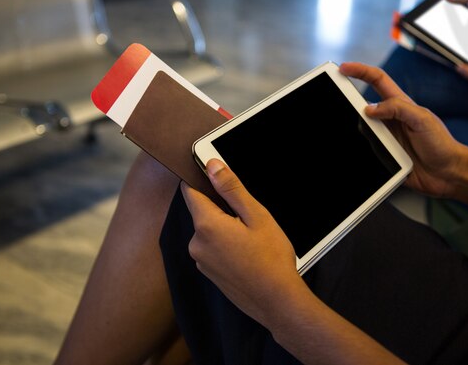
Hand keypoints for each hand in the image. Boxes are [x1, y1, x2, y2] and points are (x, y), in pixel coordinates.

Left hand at [181, 159, 305, 326]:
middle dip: (221, 208)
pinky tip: (247, 253)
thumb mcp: (257, 216)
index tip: (213, 175)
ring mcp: (201, 261)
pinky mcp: (209, 273)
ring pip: (209, 231)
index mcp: (206, 225)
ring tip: (251, 238)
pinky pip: (212, 249)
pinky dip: (225, 245)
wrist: (277, 301)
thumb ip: (231, 189)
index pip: (190, 191)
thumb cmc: (271, 258)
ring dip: (225, 228)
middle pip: (202, 212)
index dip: (199, 179)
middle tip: (248, 216)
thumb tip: (212, 166)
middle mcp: (196, 243)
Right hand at [340, 62, 467, 197]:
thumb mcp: (423, 120)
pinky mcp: (384, 157)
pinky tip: (355, 151)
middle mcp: (390, 120)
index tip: (343, 68)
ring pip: (360, 130)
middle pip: (362, 105)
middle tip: (334, 100)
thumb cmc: (442, 145)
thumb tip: (370, 108)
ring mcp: (386, 139)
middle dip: (347, 101)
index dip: (360, 71)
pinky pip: (365, 152)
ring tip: (347, 131)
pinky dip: (358, 151)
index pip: (377, 81)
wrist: (449, 174)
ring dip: (353, 130)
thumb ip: (398, 109)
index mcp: (400, 106)